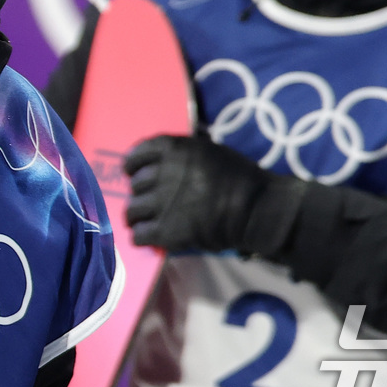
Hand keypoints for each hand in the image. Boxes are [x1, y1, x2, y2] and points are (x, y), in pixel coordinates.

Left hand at [122, 134, 267, 251]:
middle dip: (141, 193)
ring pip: (131, 210)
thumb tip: (162, 163)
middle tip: (150, 201)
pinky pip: (139, 235)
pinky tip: (150, 237)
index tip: (133, 172)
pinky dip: (142, 237)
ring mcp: (162, 203)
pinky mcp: (165, 231)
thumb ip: (182, 155)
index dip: (132, 165)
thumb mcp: (209, 151)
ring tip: (144, 222)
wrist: (255, 209)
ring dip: (136, 216)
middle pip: (135, 184)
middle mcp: (162, 173)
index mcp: (173, 149)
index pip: (136, 154)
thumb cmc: (239, 178)